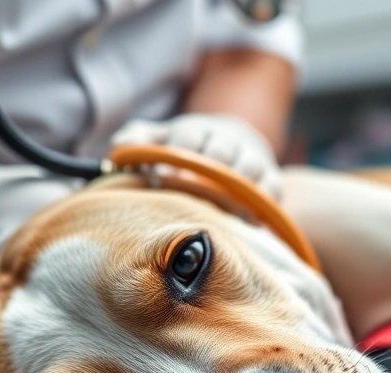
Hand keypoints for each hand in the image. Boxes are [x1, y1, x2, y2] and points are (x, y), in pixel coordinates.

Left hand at [112, 114, 281, 201]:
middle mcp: (227, 143)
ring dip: (235, 189)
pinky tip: (248, 222)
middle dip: (205, 173)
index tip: (161, 176)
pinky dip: (263, 204)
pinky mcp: (270, 181)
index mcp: (196, 131)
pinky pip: (272, 192)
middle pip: (221, 152)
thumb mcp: (160, 139)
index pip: (188, 137)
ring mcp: (252, 161)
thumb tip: (118, 149)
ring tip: (220, 211)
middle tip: (188, 194)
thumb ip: (137, 141)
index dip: (177, 154)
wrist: (233, 144)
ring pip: (250, 170)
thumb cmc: (186, 149)